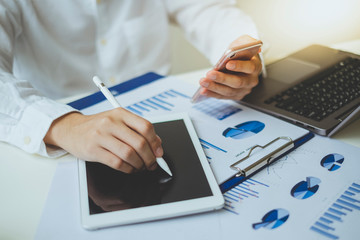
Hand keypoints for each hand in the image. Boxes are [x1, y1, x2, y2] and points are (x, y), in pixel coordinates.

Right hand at [44, 108, 162, 172]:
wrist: (71, 129)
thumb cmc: (98, 126)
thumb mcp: (118, 121)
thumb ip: (137, 130)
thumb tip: (157, 145)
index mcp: (120, 113)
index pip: (145, 127)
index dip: (156, 142)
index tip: (158, 152)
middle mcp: (111, 123)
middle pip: (139, 143)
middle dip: (150, 157)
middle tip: (152, 163)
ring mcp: (101, 136)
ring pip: (129, 154)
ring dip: (139, 165)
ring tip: (141, 167)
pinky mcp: (93, 150)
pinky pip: (117, 163)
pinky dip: (128, 169)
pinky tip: (129, 168)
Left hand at [198, 35, 262, 100]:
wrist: (235, 60)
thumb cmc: (240, 52)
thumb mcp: (244, 42)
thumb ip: (248, 42)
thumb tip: (255, 45)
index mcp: (255, 66)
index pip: (250, 67)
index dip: (239, 66)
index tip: (228, 64)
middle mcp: (251, 80)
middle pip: (238, 82)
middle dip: (223, 78)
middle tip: (210, 74)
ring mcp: (243, 90)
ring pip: (229, 91)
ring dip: (214, 87)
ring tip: (203, 81)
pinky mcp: (234, 96)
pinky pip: (222, 96)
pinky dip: (212, 93)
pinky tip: (203, 90)